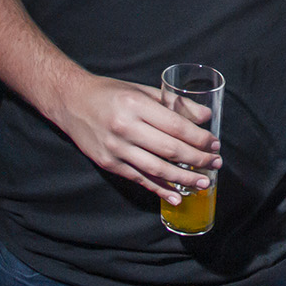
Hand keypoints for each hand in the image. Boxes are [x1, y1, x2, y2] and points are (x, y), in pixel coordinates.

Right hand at [48, 71, 222, 203]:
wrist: (70, 101)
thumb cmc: (110, 93)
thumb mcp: (141, 90)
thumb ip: (173, 104)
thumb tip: (205, 116)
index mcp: (135, 105)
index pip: (175, 126)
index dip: (199, 138)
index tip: (214, 144)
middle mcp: (125, 127)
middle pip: (169, 149)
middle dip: (197, 159)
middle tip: (216, 163)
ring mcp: (115, 148)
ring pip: (156, 168)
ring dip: (184, 178)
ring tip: (204, 182)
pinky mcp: (108, 164)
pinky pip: (139, 179)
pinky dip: (159, 189)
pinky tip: (176, 195)